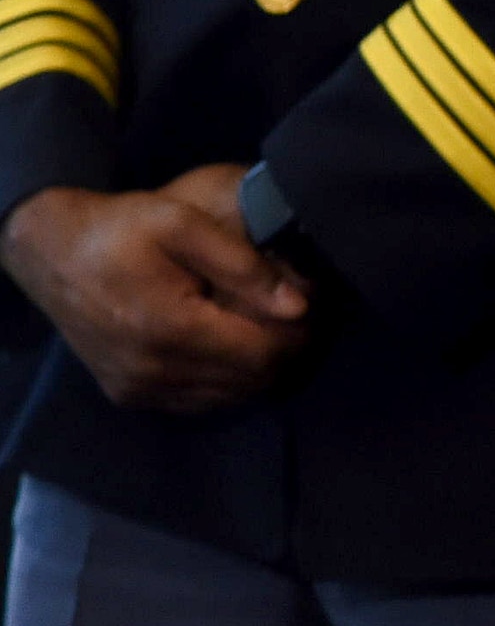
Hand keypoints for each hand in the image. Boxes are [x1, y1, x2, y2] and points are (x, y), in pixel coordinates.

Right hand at [3, 165, 312, 414]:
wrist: (51, 252)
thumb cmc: (122, 229)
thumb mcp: (184, 224)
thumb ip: (244, 265)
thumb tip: (297, 307)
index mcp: (170, 328)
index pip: (263, 354)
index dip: (298, 336)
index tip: (311, 309)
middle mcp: (153, 370)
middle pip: (250, 381)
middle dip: (283, 352)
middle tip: (294, 319)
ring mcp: (138, 389)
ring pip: (227, 397)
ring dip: (256, 369)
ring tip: (264, 328)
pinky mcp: (128, 395)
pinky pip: (197, 402)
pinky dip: (224, 381)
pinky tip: (230, 347)